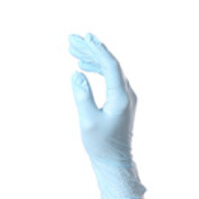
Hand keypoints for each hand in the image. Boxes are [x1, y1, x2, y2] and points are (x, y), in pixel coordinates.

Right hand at [69, 33, 144, 198]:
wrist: (115, 161)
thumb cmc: (101, 144)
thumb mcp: (88, 121)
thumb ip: (82, 96)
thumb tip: (77, 74)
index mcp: (121, 97)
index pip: (110, 66)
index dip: (97, 50)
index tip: (85, 37)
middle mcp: (127, 94)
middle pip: (110, 64)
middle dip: (91, 49)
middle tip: (72, 38)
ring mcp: (126, 96)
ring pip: (110, 70)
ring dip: (92, 58)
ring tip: (72, 49)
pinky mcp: (121, 101)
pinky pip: (110, 78)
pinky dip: (97, 69)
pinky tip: (82, 66)